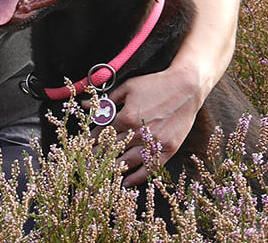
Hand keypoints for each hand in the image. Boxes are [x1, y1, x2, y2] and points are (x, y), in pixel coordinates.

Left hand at [96, 66, 204, 186]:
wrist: (186, 88)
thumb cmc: (155, 85)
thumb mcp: (127, 87)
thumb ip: (106, 100)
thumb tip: (84, 106)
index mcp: (125, 117)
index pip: (101, 134)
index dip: (90, 141)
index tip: (81, 148)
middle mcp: (138, 133)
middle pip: (112, 149)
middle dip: (97, 157)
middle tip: (86, 164)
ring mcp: (153, 143)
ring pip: (127, 162)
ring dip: (112, 168)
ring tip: (100, 174)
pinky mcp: (168, 150)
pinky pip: (149, 168)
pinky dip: (136, 177)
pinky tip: (125, 182)